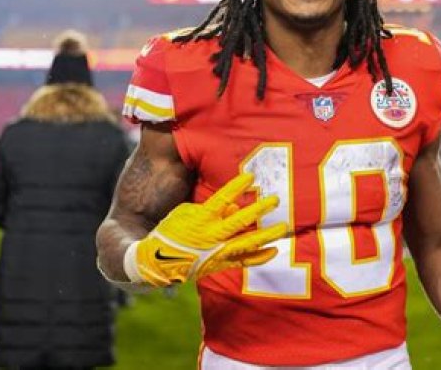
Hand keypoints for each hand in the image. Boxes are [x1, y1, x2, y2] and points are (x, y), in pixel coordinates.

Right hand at [128, 173, 286, 285]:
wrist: (158, 262)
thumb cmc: (170, 232)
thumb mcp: (185, 213)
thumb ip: (212, 209)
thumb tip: (234, 207)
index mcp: (201, 219)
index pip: (222, 199)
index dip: (237, 187)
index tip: (251, 177)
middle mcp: (212, 236)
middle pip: (240, 221)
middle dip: (258, 210)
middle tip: (275, 200)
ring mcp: (217, 252)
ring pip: (247, 243)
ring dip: (266, 235)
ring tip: (283, 227)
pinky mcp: (220, 264)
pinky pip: (244, 261)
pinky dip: (260, 257)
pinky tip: (273, 250)